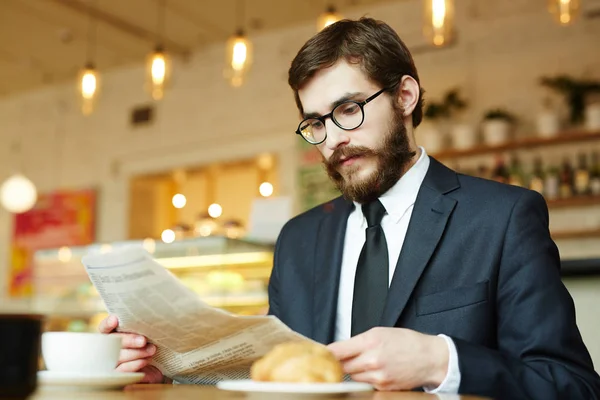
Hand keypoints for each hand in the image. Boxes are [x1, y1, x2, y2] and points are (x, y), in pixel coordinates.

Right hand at [98, 315, 164, 383]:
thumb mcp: (144, 337)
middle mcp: (107, 349)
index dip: (108, 324)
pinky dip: (134, 364)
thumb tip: (144, 322)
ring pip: (117, 356)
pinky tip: (144, 360)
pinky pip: (122, 370)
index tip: (115, 319)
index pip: (104, 328)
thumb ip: (139, 330)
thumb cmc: (147, 348)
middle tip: (143, 340)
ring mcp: (110, 364)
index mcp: (112, 336)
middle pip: (111, 343)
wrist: (155, 370)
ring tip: (151, 350)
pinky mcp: (117, 377)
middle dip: (128, 340)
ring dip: (136, 353)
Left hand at [327, 327, 447, 390]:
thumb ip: (358, 341)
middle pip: (342, 366)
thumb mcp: (380, 332)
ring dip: (354, 371)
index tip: (321, 355)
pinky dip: (366, 379)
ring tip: (367, 362)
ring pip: (353, 376)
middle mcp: (372, 360)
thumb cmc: (407, 342)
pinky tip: (376, 370)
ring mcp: (377, 376)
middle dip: (341, 363)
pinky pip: (366, 384)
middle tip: (345, 358)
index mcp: (370, 341)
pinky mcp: (383, 388)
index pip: (337, 351)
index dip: (326, 354)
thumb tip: (340, 349)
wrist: (429, 358)